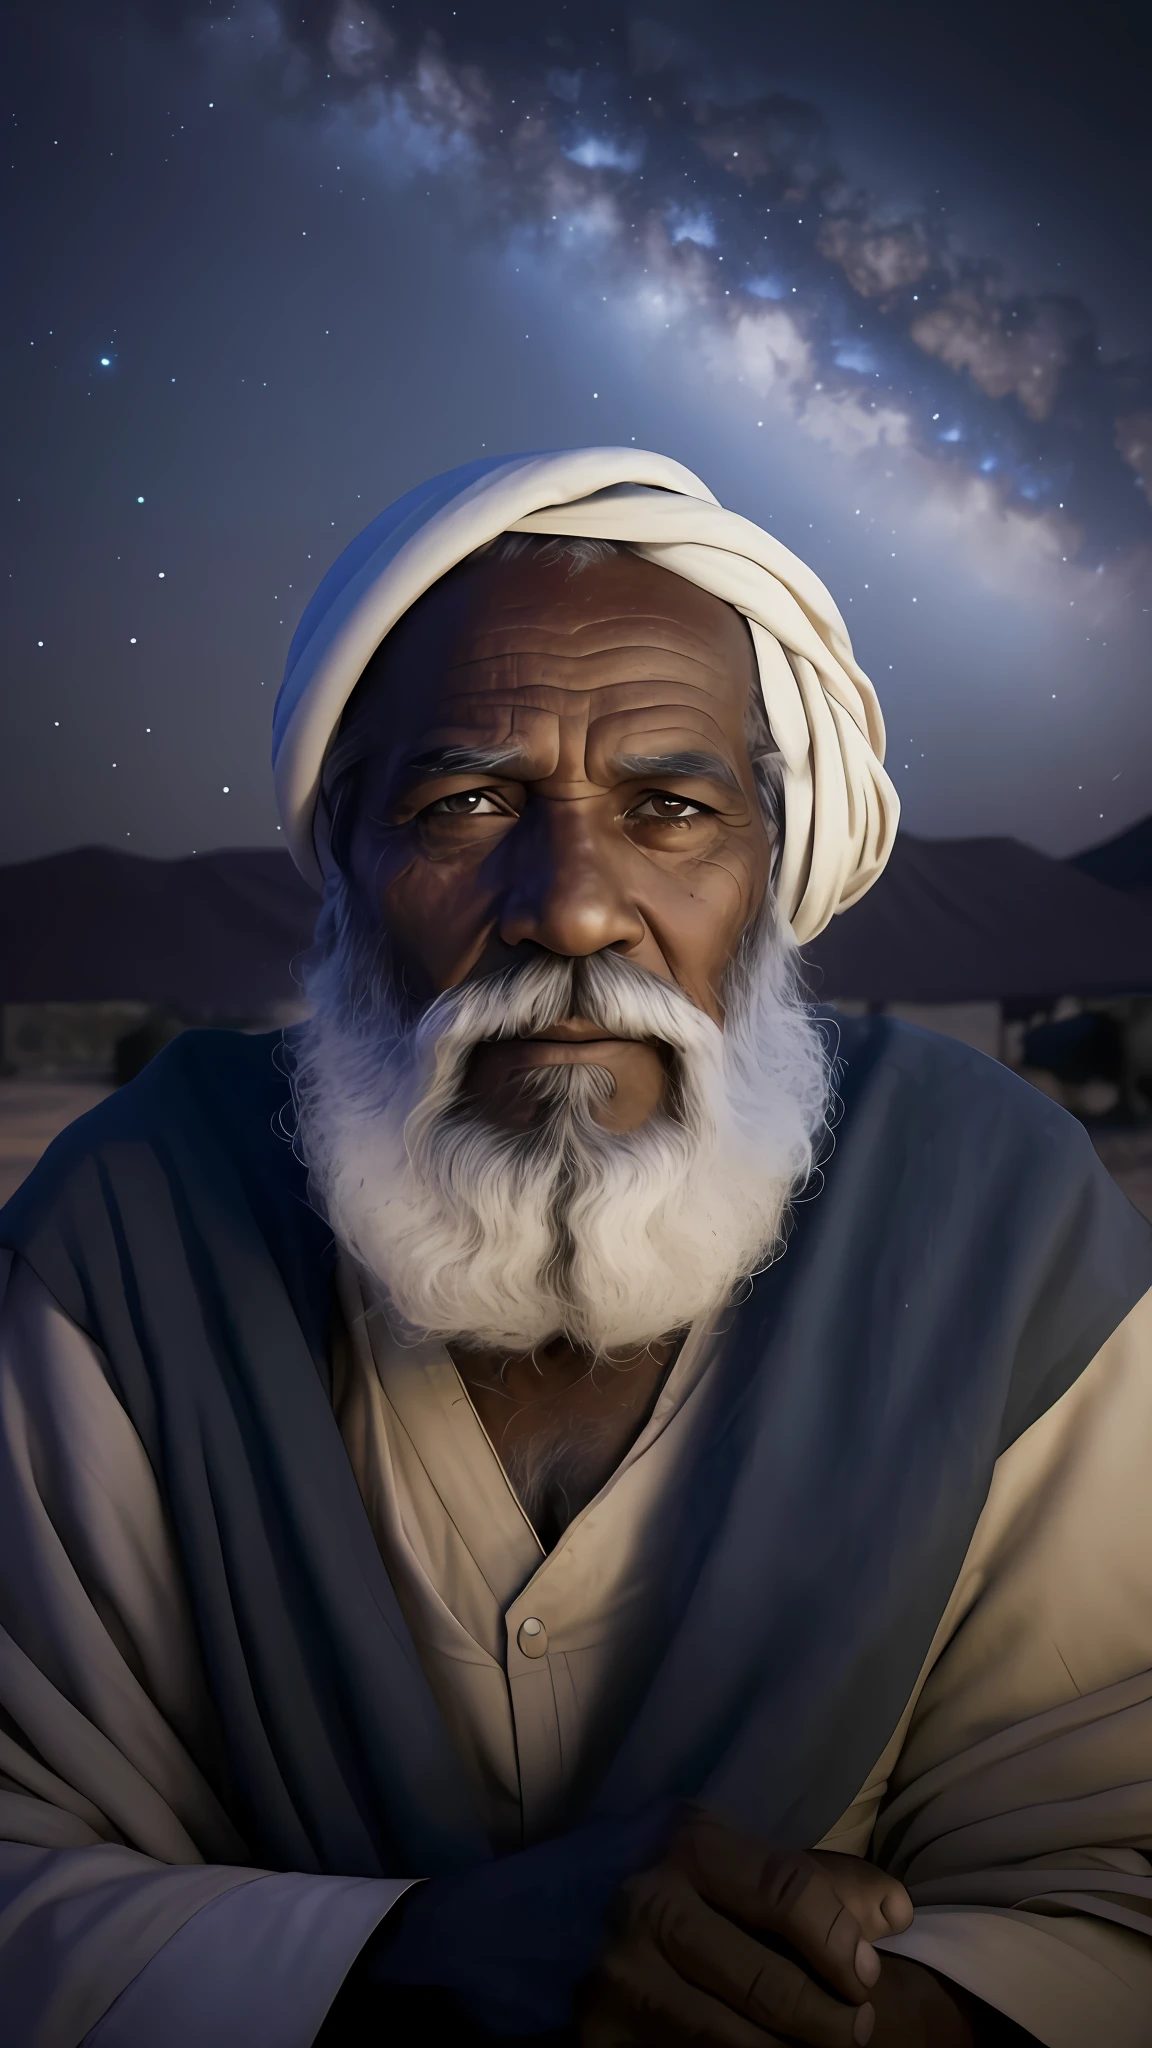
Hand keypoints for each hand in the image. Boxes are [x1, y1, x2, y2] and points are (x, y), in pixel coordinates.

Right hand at [580, 1809, 919, 2044]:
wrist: (554, 1922)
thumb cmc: (668, 1885)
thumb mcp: (734, 1860)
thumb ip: (817, 1882)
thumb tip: (896, 1912)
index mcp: (688, 1844)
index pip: (789, 1892)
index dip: (842, 1942)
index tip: (869, 1976)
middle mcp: (646, 1904)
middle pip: (768, 1982)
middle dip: (831, 2020)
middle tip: (858, 2031)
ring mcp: (619, 1977)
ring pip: (733, 2043)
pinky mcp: (601, 2038)